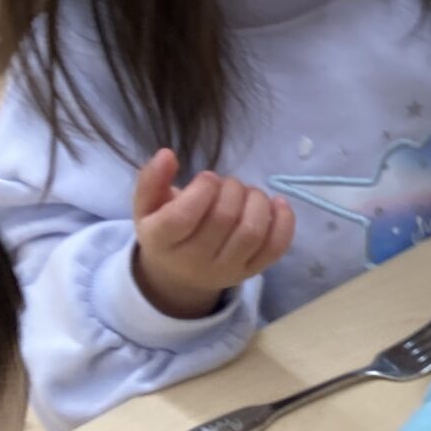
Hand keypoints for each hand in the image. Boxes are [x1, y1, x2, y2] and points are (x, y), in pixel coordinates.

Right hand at [130, 149, 295, 321]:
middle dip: (232, 189)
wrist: (179, 276)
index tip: (208, 178)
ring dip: (257, 201)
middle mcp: (194, 261)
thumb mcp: (147, 207)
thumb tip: (167, 155)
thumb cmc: (165, 233)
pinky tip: (277, 203)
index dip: (202, 189)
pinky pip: (275, 248)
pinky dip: (284, 221)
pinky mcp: (252, 272)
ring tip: (248, 192)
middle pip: (223, 219)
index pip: (183, 217)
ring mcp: (226, 270)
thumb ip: (151, 179)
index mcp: (161, 242)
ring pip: (252, 233)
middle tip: (228, 183)